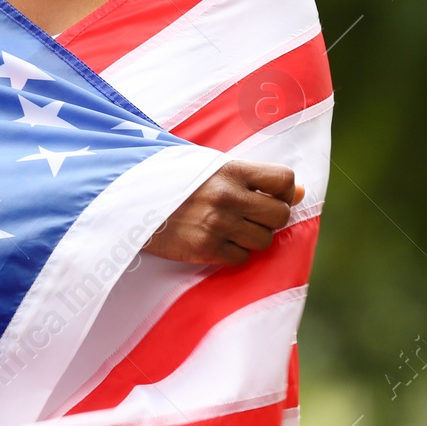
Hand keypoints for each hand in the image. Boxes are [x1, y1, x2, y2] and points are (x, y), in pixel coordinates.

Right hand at [141, 160, 305, 265]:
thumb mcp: (209, 167)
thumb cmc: (171, 179)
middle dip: (271, 218)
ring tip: (232, 228)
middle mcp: (227, 196)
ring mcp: (217, 224)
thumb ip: (252, 178)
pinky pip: (241, 258)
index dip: (284, 190)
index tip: (270, 194)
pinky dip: (234, 253)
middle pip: (280, 214)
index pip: (283, 179)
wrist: (127, 200)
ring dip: (253, 237)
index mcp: (229, 169)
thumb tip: (299, 191)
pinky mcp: (204, 248)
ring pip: (264, 240)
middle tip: (251, 215)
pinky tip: (217, 241)